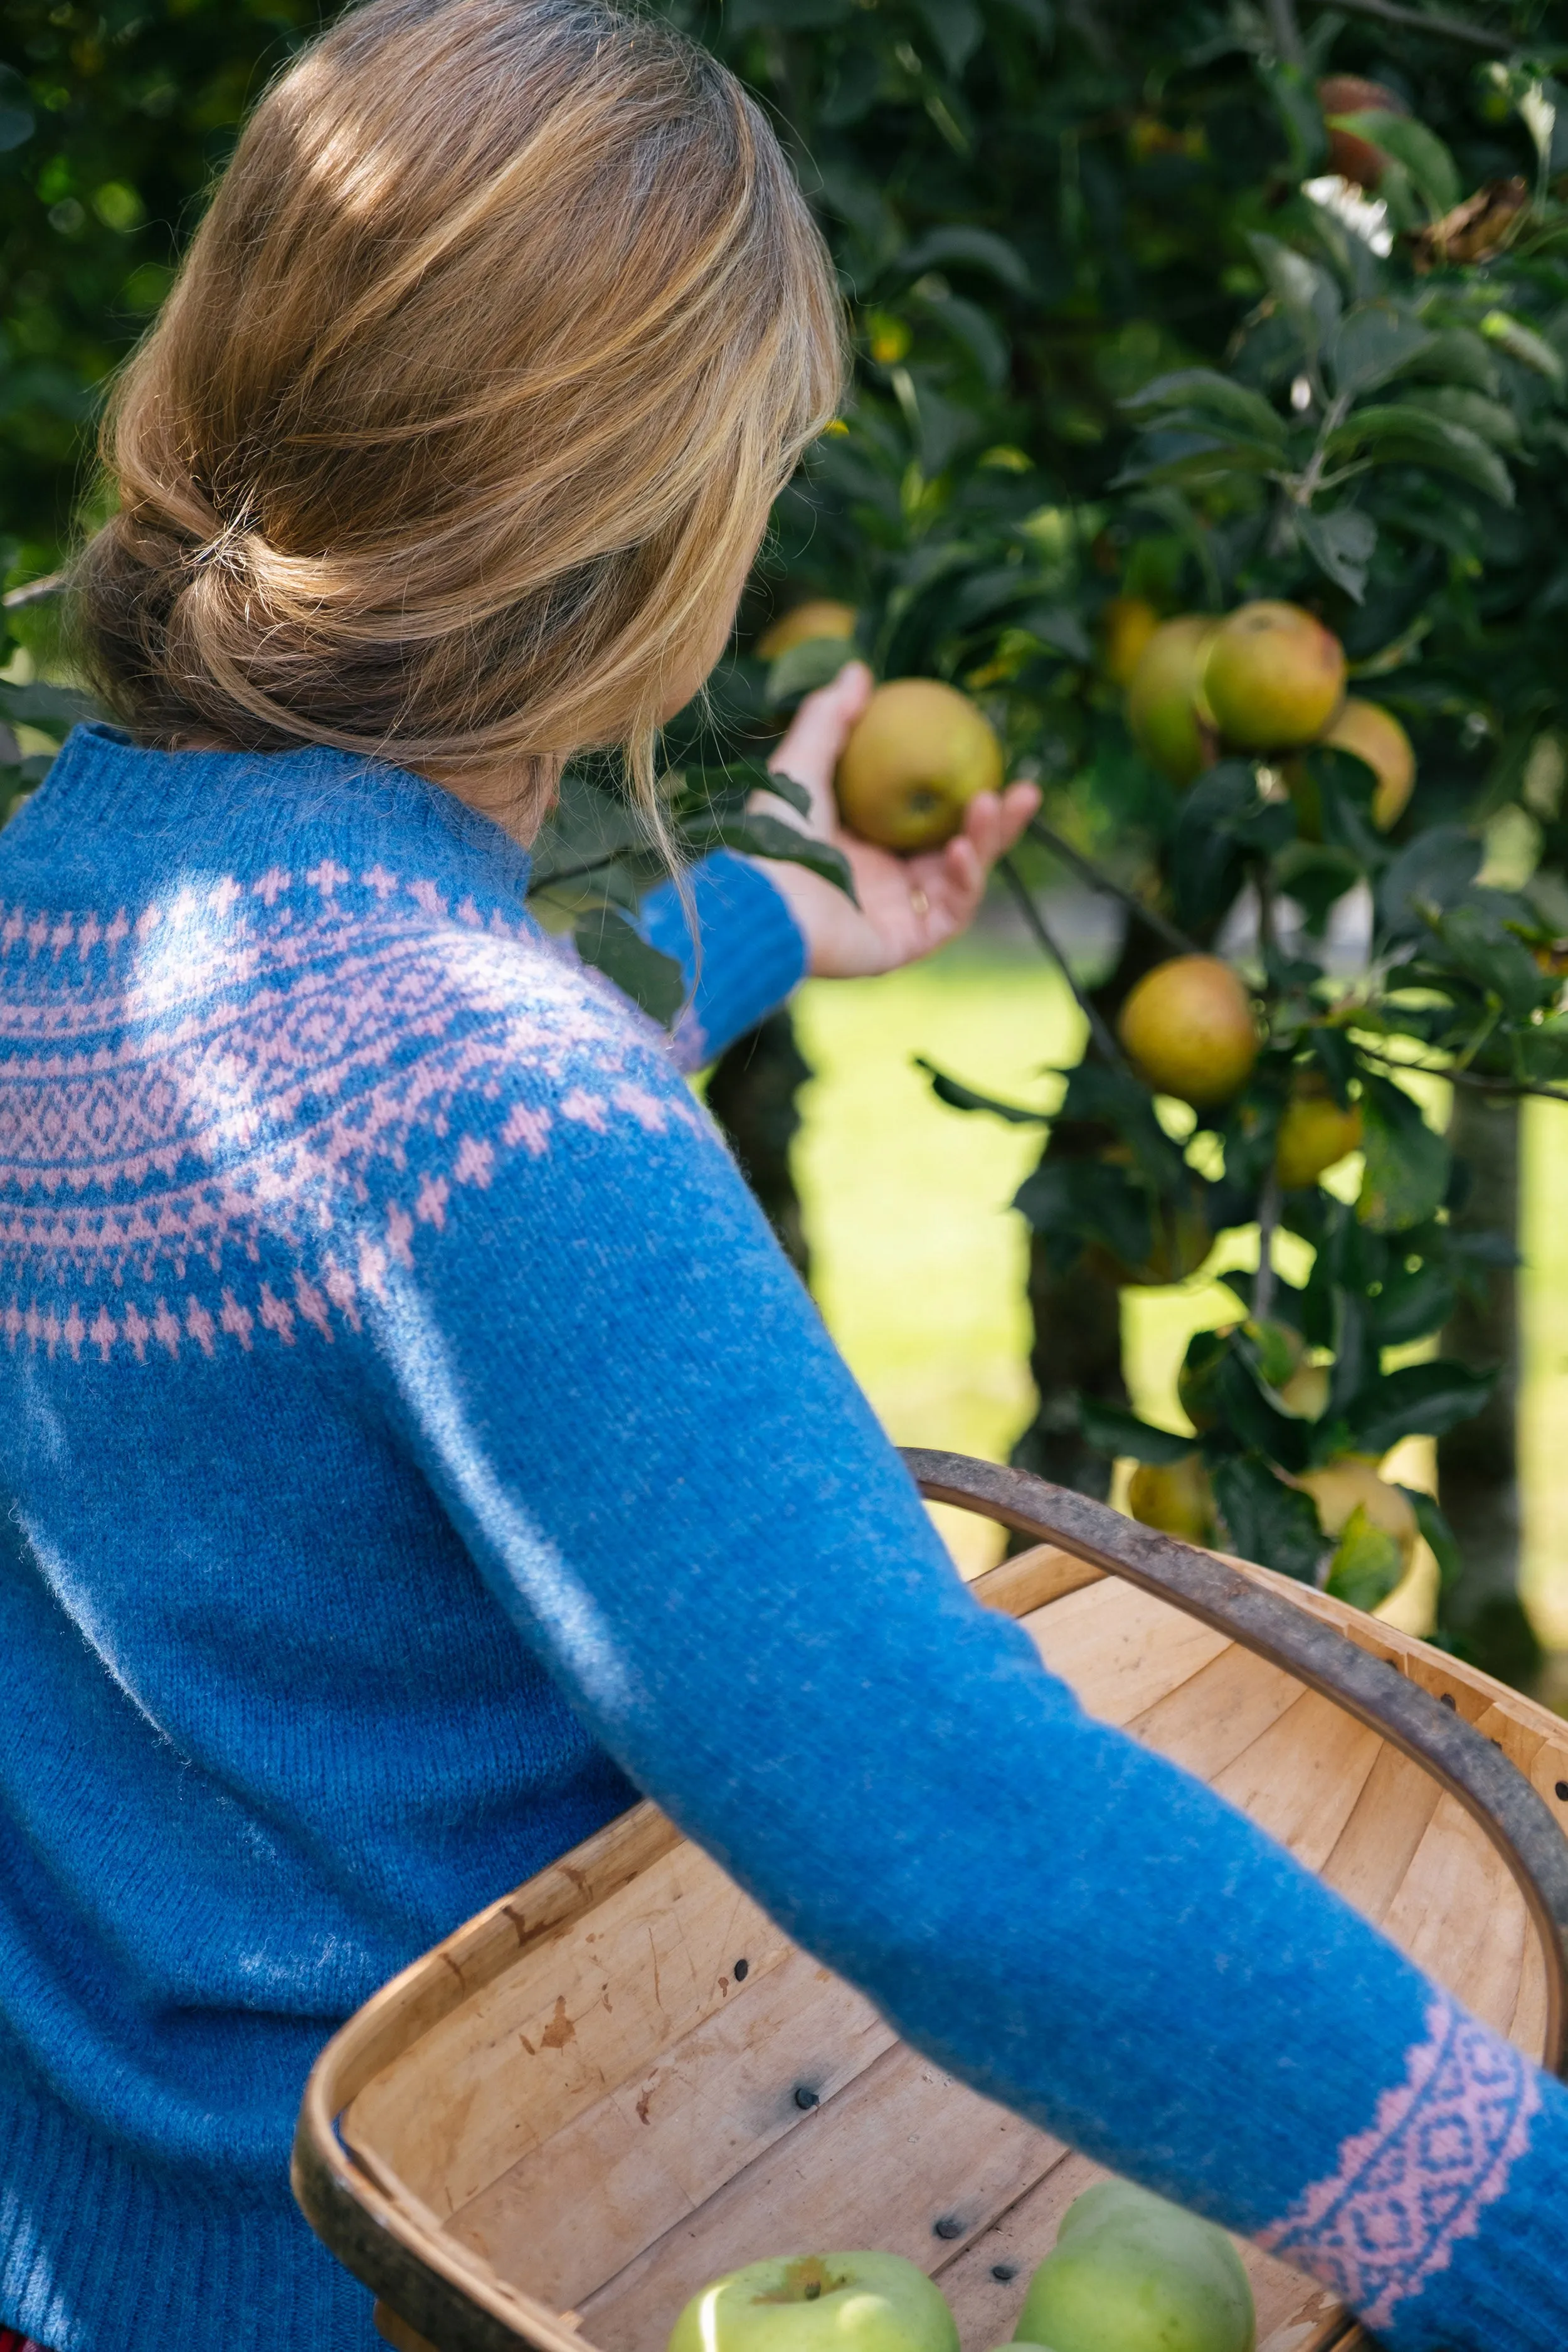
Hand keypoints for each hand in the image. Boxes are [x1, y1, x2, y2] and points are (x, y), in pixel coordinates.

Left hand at [749, 662, 1040, 979]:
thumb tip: (859, 670)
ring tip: (992, 804)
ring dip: (986, 843)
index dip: (966, 795)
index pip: (932, 821)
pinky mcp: (904, 946)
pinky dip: (964, 880)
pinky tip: (962, 849)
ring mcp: (899, 918)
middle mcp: (887, 885)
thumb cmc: (773, 837)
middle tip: (1027, 789)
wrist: (761, 902)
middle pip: (960, 851)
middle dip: (998, 823)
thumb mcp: (801, 765)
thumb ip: (829, 720)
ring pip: (963, 880)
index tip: (992, 763)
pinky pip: (950, 914)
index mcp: (867, 848)